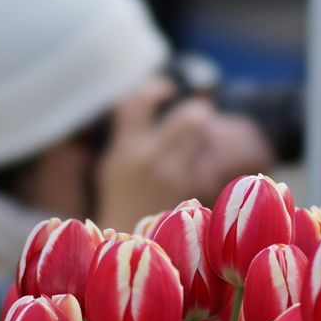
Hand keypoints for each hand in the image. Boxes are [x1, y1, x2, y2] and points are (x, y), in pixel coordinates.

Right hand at [95, 78, 218, 231]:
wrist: (127, 232)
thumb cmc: (120, 192)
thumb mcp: (112, 159)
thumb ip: (127, 130)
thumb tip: (152, 95)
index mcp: (126, 147)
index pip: (140, 102)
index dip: (157, 88)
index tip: (167, 89)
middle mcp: (151, 159)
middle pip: (192, 116)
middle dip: (198, 110)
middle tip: (196, 113)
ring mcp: (175, 176)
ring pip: (204, 137)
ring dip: (202, 133)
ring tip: (193, 141)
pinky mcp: (191, 190)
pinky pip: (207, 160)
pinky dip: (205, 156)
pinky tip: (196, 162)